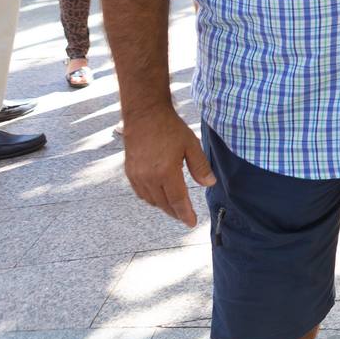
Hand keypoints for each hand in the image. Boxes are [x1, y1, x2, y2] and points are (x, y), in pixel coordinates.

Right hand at [122, 106, 216, 227]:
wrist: (144, 116)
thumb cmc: (170, 128)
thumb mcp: (191, 145)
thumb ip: (200, 166)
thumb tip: (209, 184)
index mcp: (166, 172)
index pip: (178, 200)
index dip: (185, 213)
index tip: (191, 223)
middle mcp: (149, 178)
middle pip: (164, 203)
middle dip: (176, 212)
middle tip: (185, 216)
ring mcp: (137, 176)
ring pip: (151, 200)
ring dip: (163, 206)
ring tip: (175, 207)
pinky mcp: (129, 172)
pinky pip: (141, 193)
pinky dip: (152, 198)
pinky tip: (160, 196)